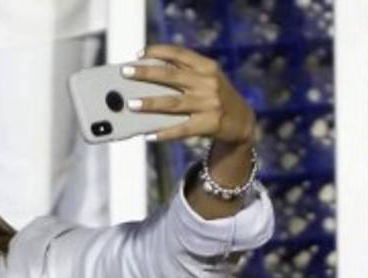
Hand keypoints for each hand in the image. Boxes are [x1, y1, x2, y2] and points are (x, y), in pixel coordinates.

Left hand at [124, 44, 256, 147]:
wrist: (242, 121)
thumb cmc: (215, 97)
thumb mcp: (207, 79)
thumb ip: (185, 75)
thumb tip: (146, 78)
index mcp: (207, 67)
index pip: (180, 54)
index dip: (158, 52)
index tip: (139, 53)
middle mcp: (208, 83)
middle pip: (172, 76)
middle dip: (146, 73)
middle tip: (126, 72)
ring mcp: (209, 104)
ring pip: (173, 103)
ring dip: (151, 103)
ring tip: (131, 104)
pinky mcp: (210, 124)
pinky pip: (182, 129)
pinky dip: (164, 133)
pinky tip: (149, 136)